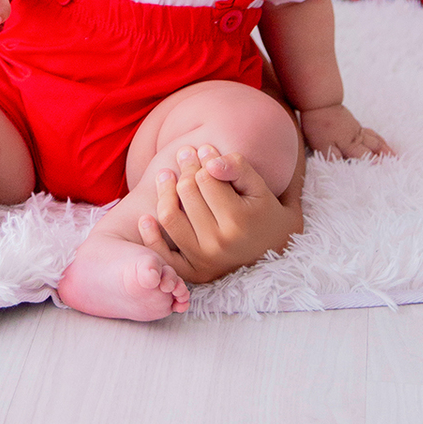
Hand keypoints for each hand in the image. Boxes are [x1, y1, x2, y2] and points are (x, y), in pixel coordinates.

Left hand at [137, 145, 302, 284]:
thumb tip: (208, 160)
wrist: (276, 251)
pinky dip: (151, 235)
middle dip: (185, 169)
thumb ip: (238, 168)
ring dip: (164, 192)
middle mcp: (218, 243)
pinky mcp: (194, 273)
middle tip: (186, 154)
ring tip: (166, 175)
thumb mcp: (260, 187)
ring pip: (170, 217)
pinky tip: (146, 217)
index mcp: (238, 220)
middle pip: (187, 194)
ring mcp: (204, 260)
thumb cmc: (266, 212)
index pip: (206, 179)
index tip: (205, 150)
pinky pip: (163, 254)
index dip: (203, 159)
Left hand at [301, 102, 392, 159]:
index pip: (365, 156)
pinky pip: (370, 132)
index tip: (386, 170)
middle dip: (385, 155)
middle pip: (374, 146)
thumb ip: (333, 157)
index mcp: (350, 144)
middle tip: (397, 162)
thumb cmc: (320, 125)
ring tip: (393, 153)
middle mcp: (357, 136)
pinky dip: (378, 137)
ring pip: (374, 138)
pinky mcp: (353, 122)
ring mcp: (356, 128)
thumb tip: (342, 168)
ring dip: (384, 146)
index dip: (374, 163)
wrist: (320, 101)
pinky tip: (377, 139)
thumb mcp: (322, 144)